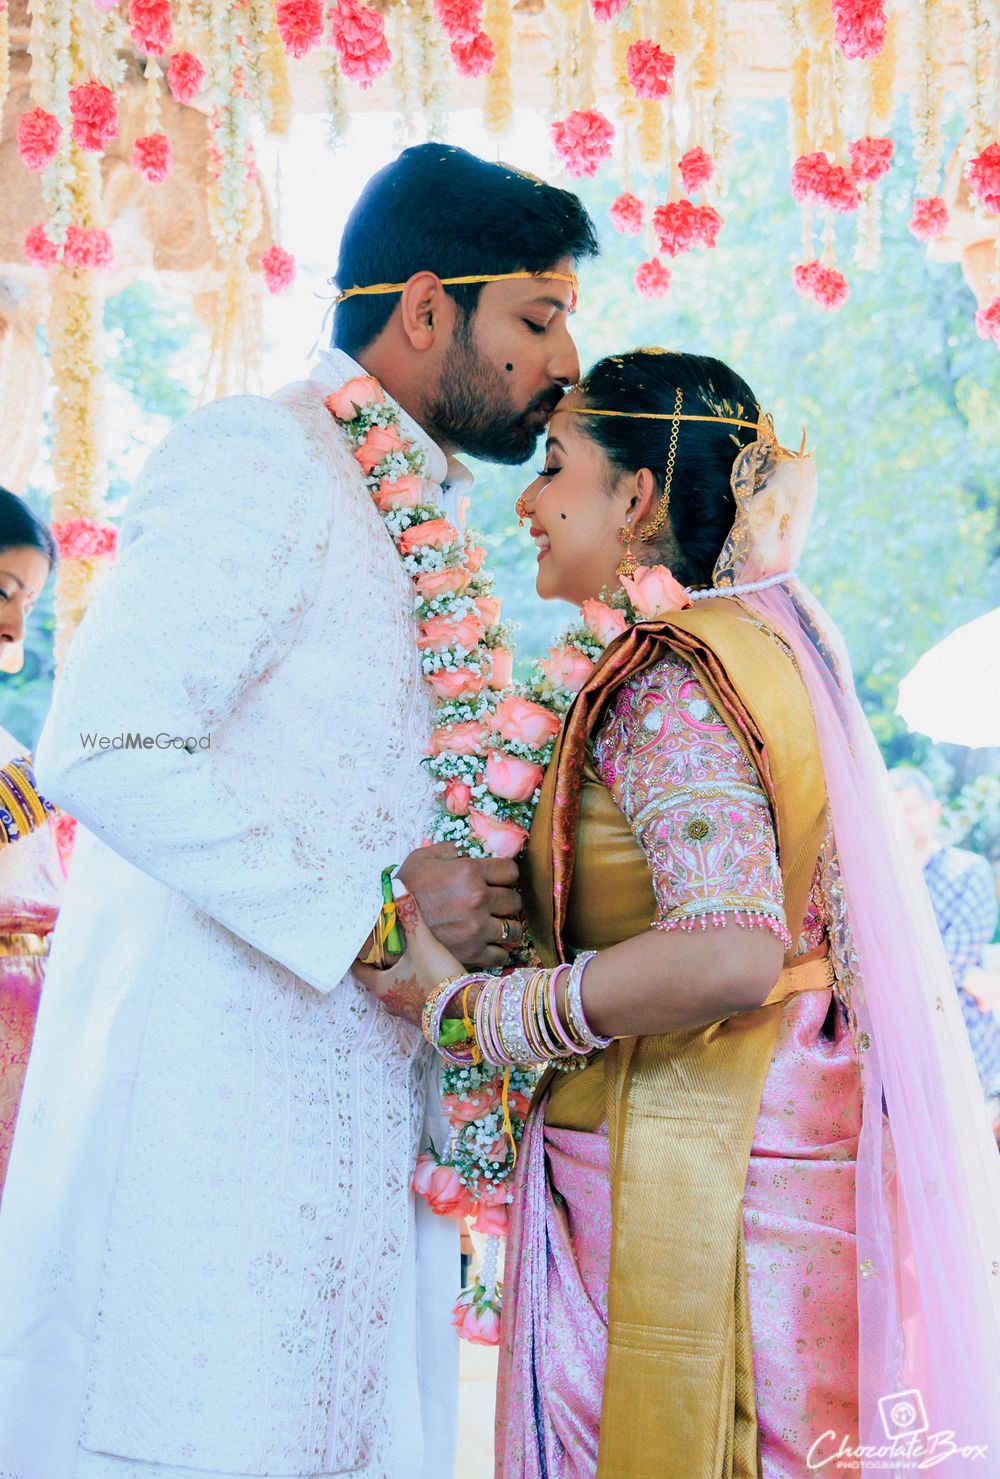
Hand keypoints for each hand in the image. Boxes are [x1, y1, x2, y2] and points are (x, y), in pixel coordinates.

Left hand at [354, 888, 463, 1026]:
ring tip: (408, 955)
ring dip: (400, 974)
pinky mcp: (425, 1017)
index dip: (362, 951)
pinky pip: (413, 998)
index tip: (365, 938)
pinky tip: (428, 973)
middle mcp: (390, 1002)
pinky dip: (416, 985)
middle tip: (387, 941)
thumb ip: (410, 914)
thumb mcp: (423, 943)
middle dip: (383, 960)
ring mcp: (407, 1012)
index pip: (359, 967)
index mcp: (381, 985)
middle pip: (378, 977)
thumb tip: (396, 885)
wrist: (467, 1012)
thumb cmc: (438, 979)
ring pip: (397, 989)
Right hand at [397, 841, 523, 969]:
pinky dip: (497, 949)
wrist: (385, 927)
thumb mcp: (422, 858)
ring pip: (513, 928)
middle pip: (515, 900)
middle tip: (494, 902)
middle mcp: (478, 899)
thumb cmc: (402, 890)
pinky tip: (487, 943)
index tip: (498, 880)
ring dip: (506, 925)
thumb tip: (473, 847)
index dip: (505, 874)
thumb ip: (452, 849)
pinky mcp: (472, 953)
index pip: (511, 871)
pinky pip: (501, 953)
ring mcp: (477, 928)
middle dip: (506, 900)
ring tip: (495, 924)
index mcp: (469, 872)